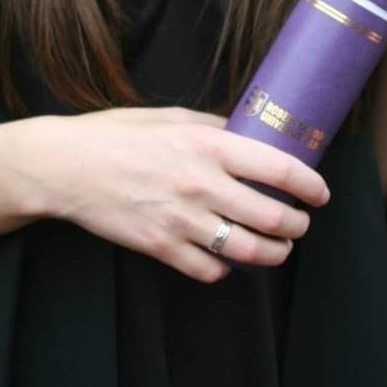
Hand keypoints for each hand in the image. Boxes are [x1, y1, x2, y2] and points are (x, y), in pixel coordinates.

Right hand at [34, 106, 329, 282]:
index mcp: (207, 145)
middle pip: (274, 218)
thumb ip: (213, 127)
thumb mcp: (170, 116)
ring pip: (249, 251)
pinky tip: (225, 257)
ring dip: (273, 254)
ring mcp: (182, 220)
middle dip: (297, 226)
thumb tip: (248, 135)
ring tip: (277, 248)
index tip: (320, 193)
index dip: (310, 185)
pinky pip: (210, 269)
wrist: (66, 167)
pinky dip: (224, 267)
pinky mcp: (161, 248)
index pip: (279, 169)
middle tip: (299, 224)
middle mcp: (201, 185)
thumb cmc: (116, 135)